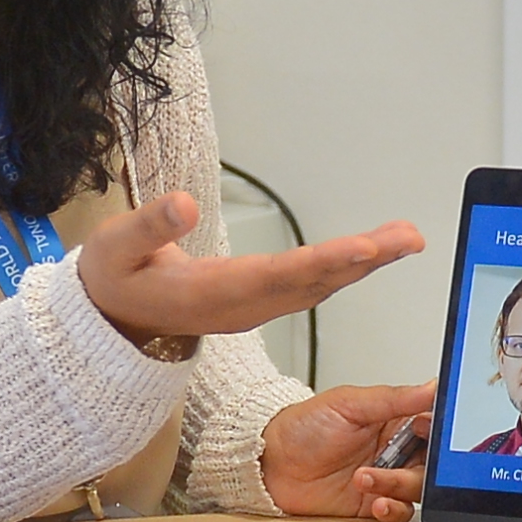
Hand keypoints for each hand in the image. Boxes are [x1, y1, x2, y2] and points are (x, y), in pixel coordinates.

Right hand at [77, 192, 422, 341]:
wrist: (112, 318)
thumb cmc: (115, 278)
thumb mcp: (115, 249)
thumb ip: (149, 227)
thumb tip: (184, 203)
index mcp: (211, 295)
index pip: (278, 276)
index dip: (324, 262)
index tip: (365, 249)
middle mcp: (243, 306)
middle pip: (314, 283)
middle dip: (365, 260)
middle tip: (409, 237)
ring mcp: (254, 307)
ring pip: (320, 285)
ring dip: (365, 263)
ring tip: (406, 238)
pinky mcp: (259, 300)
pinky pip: (312, 285)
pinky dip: (347, 267)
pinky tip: (373, 251)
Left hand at [262, 382, 434, 521]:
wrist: (270, 464)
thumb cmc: (303, 428)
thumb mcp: (349, 404)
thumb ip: (394, 398)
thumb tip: (432, 386)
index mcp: (394, 421)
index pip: (432, 426)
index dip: (434, 431)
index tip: (421, 429)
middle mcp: (394, 452)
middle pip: (431, 463)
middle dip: (419, 465)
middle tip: (393, 460)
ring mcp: (385, 480)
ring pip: (417, 489)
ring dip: (398, 486)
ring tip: (365, 479)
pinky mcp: (373, 506)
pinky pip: (399, 514)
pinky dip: (393, 510)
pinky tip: (377, 503)